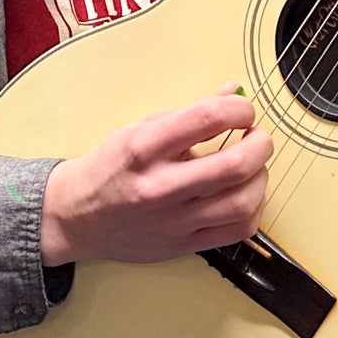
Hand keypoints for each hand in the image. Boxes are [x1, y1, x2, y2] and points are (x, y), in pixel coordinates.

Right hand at [40, 90, 272, 266]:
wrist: (76, 217)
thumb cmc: (111, 168)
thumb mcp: (142, 128)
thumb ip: (192, 112)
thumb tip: (235, 92)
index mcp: (146, 148)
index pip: (208, 118)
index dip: (239, 109)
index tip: (243, 110)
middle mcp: (160, 186)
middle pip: (233, 166)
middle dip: (260, 144)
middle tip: (258, 136)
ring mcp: (173, 221)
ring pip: (241, 202)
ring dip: (260, 178)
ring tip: (253, 166)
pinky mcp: (183, 245)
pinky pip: (237, 231)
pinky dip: (253, 209)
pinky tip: (245, 194)